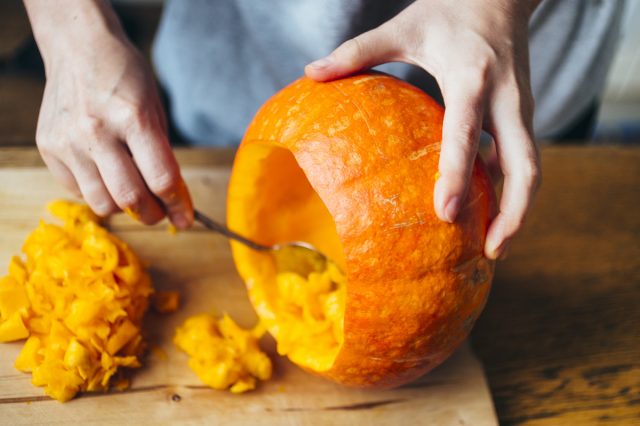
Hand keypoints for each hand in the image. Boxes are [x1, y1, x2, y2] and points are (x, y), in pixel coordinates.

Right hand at [25, 0, 192, 226]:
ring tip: (134, 195)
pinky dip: (99, 192)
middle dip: (152, 214)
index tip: (186, 218)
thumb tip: (173, 199)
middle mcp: (97, 132)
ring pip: (102, 203)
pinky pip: (79, 191)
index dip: (179, 206)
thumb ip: (162, 155)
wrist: (79, 48)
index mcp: (133, 118)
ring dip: (124, 208)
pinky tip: (107, 175)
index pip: (162, 179)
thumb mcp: (155, 110)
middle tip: (161, 212)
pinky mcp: (49, 148)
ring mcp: (69, 142)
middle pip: (130, 198)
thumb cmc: (125, 77)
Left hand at [305, 0, 541, 259]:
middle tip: (493, 252)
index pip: (465, 134)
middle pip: (525, 164)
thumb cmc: (448, 10)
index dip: (458, 175)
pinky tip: (491, 214)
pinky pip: (520, 158)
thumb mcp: (404, 26)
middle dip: (515, 212)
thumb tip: (310, 71)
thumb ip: (358, 50)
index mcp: (471, 78)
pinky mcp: (522, 114)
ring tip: (496, 247)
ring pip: (531, 167)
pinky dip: (510, 189)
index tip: (447, 215)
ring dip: (519, 209)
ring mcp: (520, 108)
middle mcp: (506, 98)